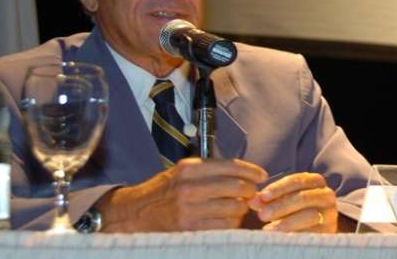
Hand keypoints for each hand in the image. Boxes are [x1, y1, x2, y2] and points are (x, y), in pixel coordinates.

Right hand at [95, 158, 267, 231]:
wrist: (135, 214)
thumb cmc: (163, 191)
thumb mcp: (182, 171)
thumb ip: (210, 170)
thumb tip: (245, 173)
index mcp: (190, 168)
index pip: (231, 166)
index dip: (251, 171)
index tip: (261, 175)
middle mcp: (190, 187)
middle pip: (237, 187)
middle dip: (250, 191)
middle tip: (251, 193)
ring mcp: (190, 210)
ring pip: (234, 208)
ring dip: (242, 209)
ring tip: (238, 208)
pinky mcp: (190, 229)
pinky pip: (225, 227)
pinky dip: (232, 224)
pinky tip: (229, 221)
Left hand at [248, 172, 337, 232]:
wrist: (314, 229)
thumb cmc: (294, 210)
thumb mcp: (281, 201)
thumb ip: (267, 199)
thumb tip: (252, 201)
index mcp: (316, 181)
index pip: (297, 180)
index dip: (279, 188)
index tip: (263, 196)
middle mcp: (326, 195)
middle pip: (303, 197)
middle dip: (280, 206)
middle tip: (262, 215)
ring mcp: (329, 213)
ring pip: (309, 215)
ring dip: (286, 222)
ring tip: (268, 229)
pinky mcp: (329, 231)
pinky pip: (313, 232)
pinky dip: (294, 234)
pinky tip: (280, 237)